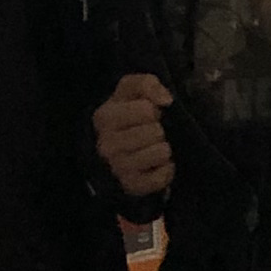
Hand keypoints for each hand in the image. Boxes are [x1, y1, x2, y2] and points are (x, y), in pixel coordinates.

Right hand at [94, 72, 175, 198]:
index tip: (146, 115)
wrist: (113, 153)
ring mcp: (119, 168)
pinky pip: (163, 176)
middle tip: (151, 134)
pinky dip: (165, 170)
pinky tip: (155, 166)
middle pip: (155, 132)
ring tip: (153, 148)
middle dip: (158, 131)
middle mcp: (107, 145)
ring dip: (163, 150)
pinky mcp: (132, 186)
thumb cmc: (126, 117)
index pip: (146, 109)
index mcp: (104, 117)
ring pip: (161, 153)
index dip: (152, 110)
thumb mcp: (130, 92)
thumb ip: (146, 84)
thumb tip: (166, 100)